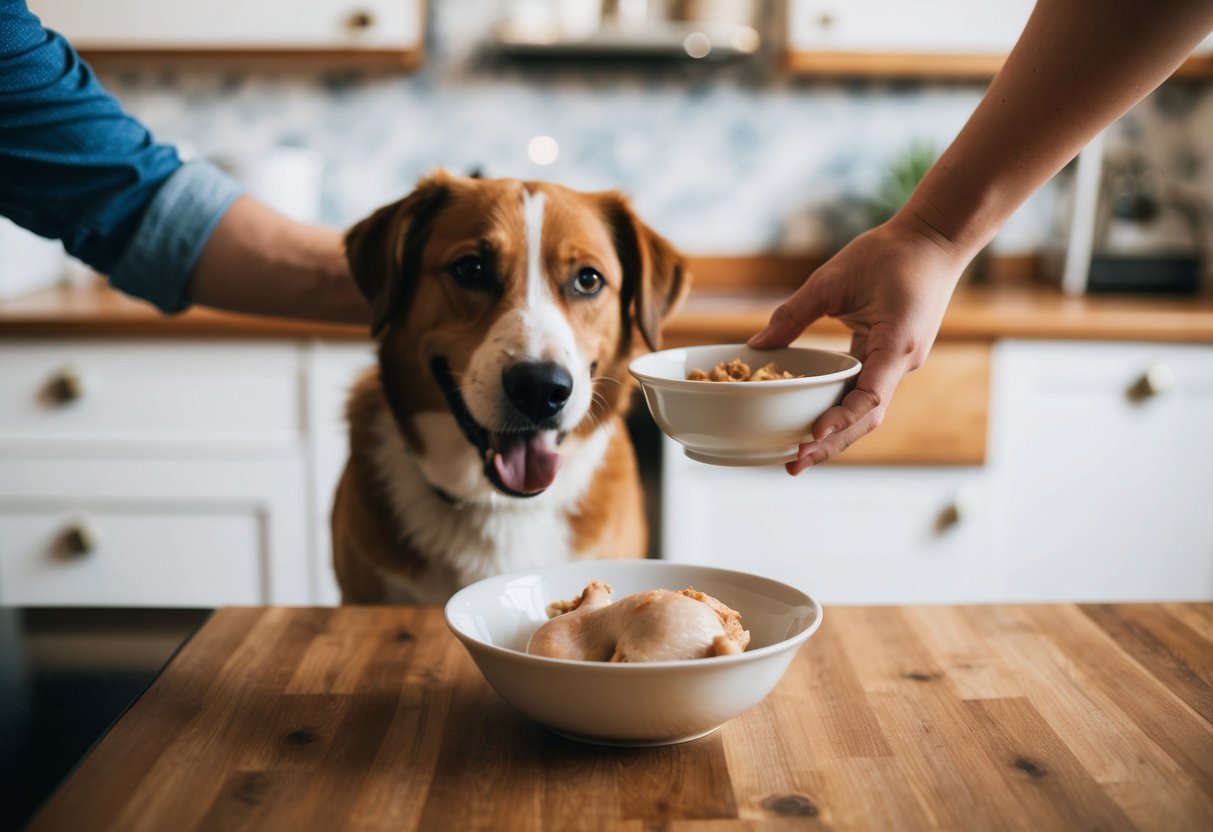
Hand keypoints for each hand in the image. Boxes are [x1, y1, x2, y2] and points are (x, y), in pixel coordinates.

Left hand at [747, 213, 969, 474]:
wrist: (935, 239)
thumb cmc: (889, 253)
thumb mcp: (832, 280)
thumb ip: (794, 315)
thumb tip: (754, 346)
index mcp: (894, 345)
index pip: (868, 398)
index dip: (840, 422)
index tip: (811, 437)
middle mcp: (901, 363)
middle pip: (867, 418)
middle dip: (832, 444)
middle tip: (793, 465)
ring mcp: (899, 363)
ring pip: (867, 411)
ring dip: (837, 434)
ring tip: (799, 454)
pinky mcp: (892, 358)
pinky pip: (867, 392)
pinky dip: (842, 411)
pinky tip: (816, 421)